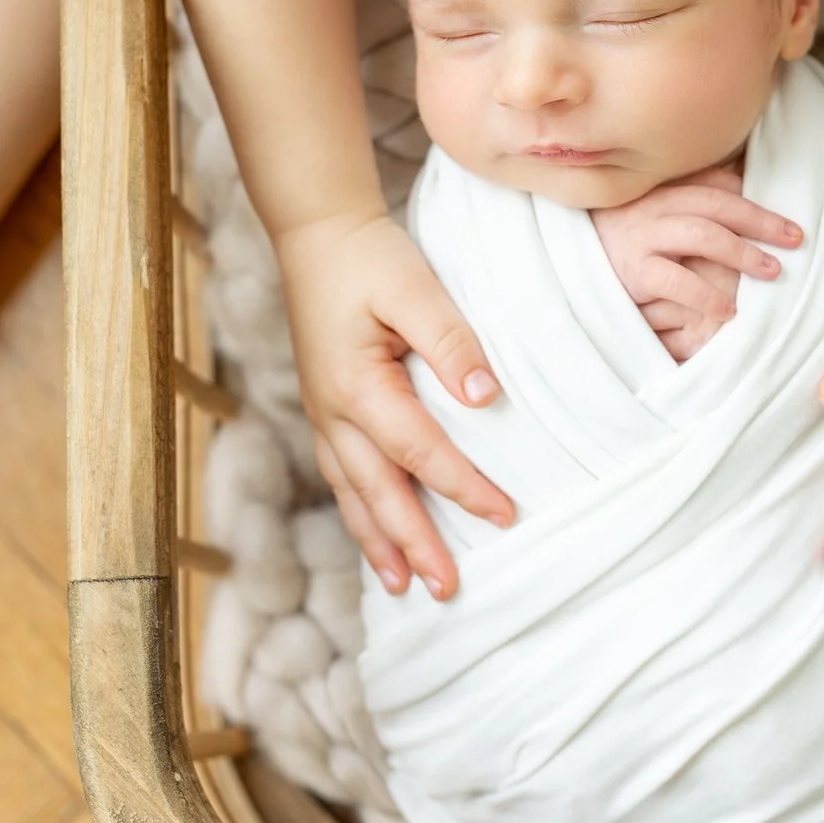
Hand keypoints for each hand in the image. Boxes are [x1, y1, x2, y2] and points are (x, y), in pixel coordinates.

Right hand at [276, 211, 512, 600]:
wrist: (317, 234)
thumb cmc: (369, 258)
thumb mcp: (416, 289)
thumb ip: (451, 343)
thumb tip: (484, 398)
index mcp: (356, 386)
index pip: (420, 451)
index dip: (464, 486)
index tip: (506, 516)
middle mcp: (333, 412)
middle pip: (378, 493)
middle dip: (414, 544)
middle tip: (448, 589)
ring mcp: (324, 414)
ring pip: (353, 494)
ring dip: (379, 543)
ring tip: (404, 588)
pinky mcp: (326, 410)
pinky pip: (343, 477)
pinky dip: (361, 515)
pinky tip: (377, 538)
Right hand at [591, 164, 801, 360]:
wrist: (556, 268)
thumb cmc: (610, 243)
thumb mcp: (643, 215)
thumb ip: (681, 203)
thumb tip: (734, 184)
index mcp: (657, 188)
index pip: (712, 182)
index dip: (750, 195)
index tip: (784, 215)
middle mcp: (651, 206)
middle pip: (717, 203)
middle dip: (761, 220)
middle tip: (795, 238)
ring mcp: (639, 237)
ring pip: (703, 233)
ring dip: (743, 252)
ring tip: (772, 271)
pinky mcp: (631, 273)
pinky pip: (676, 280)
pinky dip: (706, 294)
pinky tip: (729, 310)